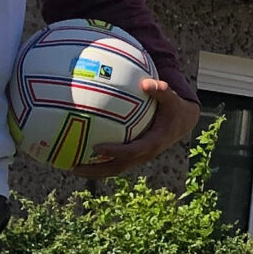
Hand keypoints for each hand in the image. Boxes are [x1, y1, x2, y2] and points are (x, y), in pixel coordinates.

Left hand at [75, 79, 202, 177]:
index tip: (97, 148)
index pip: (131, 151)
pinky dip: (98, 161)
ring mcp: (138, 157)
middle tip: (74, 168)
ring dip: (93, 170)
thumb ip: (161, 91)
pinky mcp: (133, 155)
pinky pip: (113, 161)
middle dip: (96, 170)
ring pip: (113, 168)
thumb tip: (146, 82)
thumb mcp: (171, 99)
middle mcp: (144, 154)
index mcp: (152, 143)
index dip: (115, 152)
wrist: (182, 122)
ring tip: (70, 167)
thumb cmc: (174, 108)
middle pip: (117, 168)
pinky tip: (81, 153)